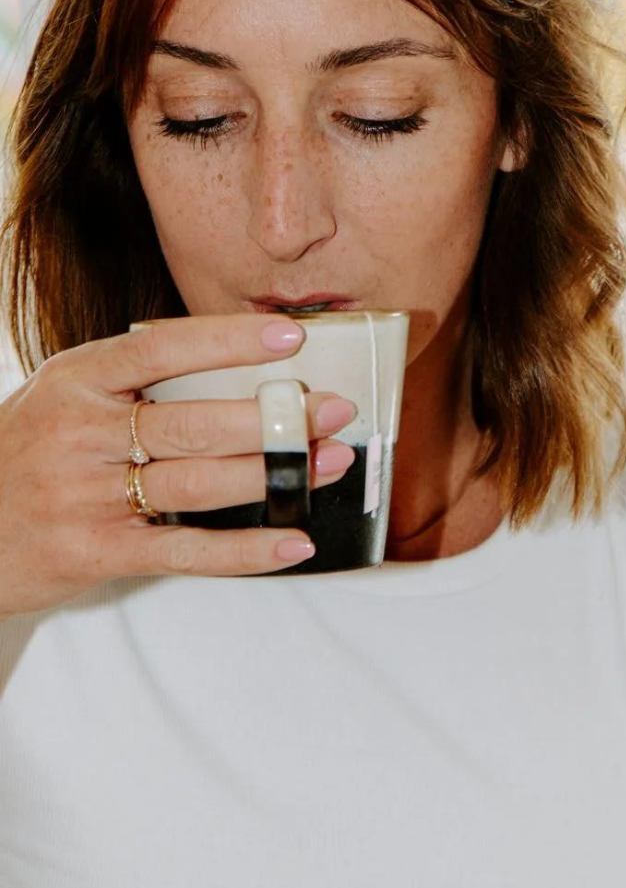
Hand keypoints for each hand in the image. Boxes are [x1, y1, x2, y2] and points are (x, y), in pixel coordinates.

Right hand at [0, 313, 355, 619]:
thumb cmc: (27, 455)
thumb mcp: (64, 398)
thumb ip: (133, 382)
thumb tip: (235, 363)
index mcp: (77, 380)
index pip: (162, 349)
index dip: (230, 341)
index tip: (292, 336)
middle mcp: (80, 433)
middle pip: (194, 422)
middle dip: (274, 417)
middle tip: (334, 410)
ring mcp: (85, 495)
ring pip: (198, 483)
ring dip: (274, 474)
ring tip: (331, 463)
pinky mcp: (95, 552)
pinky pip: (184, 550)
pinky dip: (246, 550)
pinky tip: (292, 540)